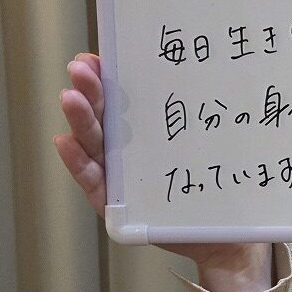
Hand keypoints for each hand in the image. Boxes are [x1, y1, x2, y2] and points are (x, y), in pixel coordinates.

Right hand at [54, 53, 272, 291]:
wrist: (226, 236)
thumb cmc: (216, 185)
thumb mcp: (208, 144)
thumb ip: (200, 116)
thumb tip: (209, 67)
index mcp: (146, 132)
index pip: (121, 99)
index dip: (105, 77)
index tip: (96, 55)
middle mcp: (127, 151)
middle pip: (103, 117)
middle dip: (90, 91)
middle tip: (80, 68)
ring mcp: (119, 177)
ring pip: (94, 144)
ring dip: (79, 120)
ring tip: (70, 97)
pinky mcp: (117, 206)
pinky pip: (94, 182)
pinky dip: (77, 163)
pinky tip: (65, 142)